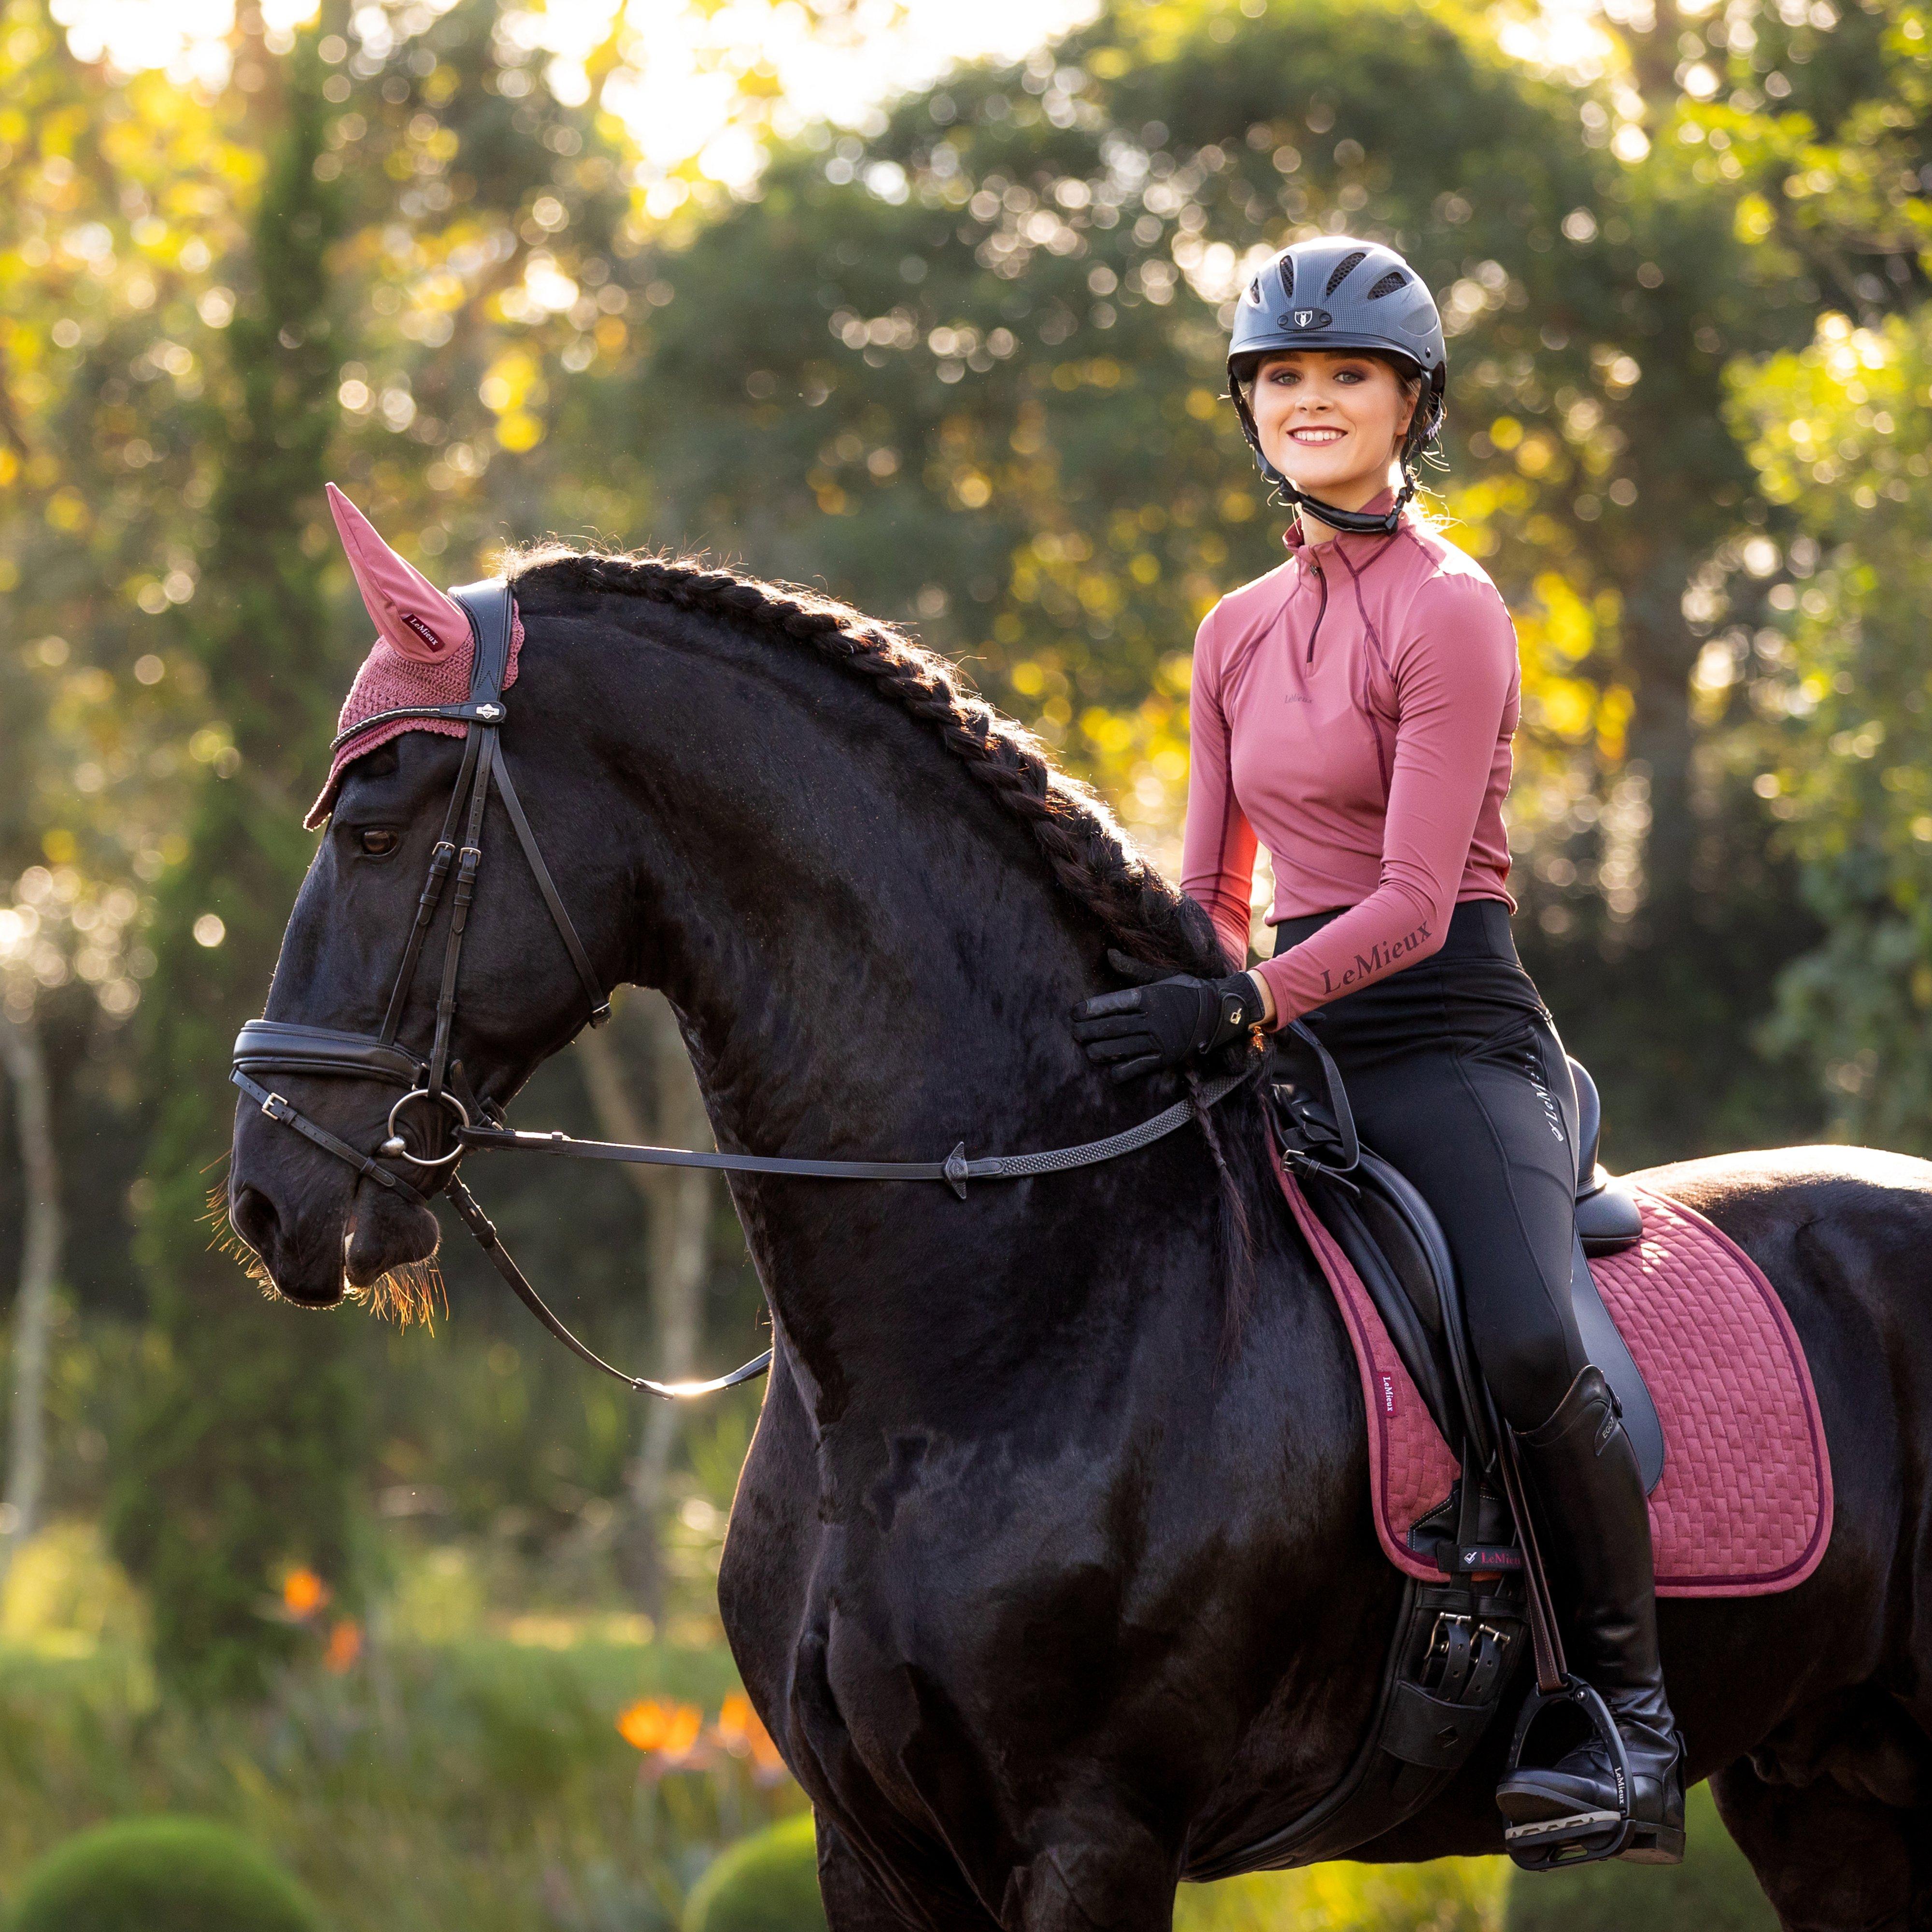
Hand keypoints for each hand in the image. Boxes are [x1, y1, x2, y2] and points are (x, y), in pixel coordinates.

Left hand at [1070, 949, 1265, 1081]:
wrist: (1219, 1012)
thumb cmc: (1187, 990)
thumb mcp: (1161, 975)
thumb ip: (1133, 969)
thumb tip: (1108, 954)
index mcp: (1150, 996)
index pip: (1114, 1002)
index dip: (1092, 1008)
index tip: (1074, 1012)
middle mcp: (1153, 1018)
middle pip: (1113, 1027)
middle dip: (1089, 1031)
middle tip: (1074, 1033)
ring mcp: (1160, 1040)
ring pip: (1122, 1048)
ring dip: (1101, 1051)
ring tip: (1087, 1050)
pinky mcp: (1166, 1057)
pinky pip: (1139, 1067)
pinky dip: (1122, 1071)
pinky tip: (1110, 1071)